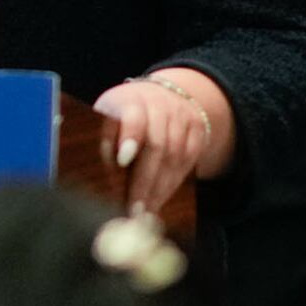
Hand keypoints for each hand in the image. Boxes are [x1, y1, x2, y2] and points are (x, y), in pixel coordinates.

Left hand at [91, 75, 219, 219]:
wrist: (162, 95)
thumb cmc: (124, 114)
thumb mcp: (108, 117)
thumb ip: (107, 141)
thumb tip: (108, 180)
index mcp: (131, 99)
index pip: (133, 117)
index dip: (130, 138)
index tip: (121, 161)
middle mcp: (160, 104)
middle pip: (157, 144)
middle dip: (145, 181)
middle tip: (134, 208)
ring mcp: (182, 115)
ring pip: (175, 156)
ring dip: (160, 188)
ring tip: (146, 210)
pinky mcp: (198, 128)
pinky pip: (189, 160)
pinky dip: (174, 183)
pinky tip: (161, 199)